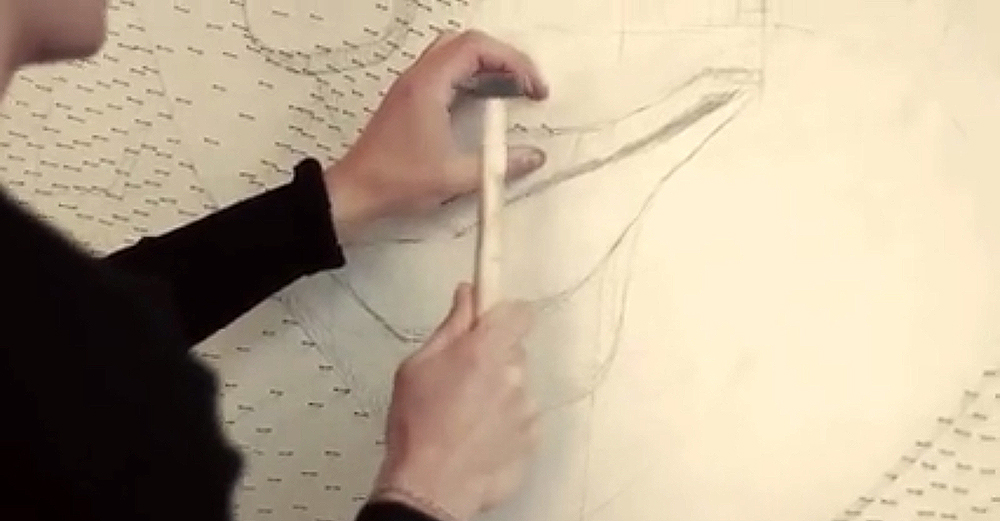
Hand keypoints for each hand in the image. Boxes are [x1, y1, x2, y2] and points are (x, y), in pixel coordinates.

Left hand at [324, 30, 549, 240]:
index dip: (513, 61)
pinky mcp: (409, 99)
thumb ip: (498, 166)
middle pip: (467, 42)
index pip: (477, 48)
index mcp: (428, 86)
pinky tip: (483, 104)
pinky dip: (470, 77)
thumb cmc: (396, 181)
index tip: (533, 87)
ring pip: (454, 53)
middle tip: (525, 84)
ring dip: (486, 65)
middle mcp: (418, 77)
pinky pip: (444, 71)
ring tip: (510, 90)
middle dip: (503, 58)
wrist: (355, 191)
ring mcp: (411, 86)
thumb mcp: (454, 176)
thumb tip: (534, 157)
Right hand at [371, 283, 538, 520]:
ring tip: (465, 417)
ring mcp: (527, 410)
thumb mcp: (417, 366)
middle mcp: (514, 376)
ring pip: (517, 388)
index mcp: (486, 350)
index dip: (506, 314)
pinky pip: (521, 420)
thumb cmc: (416, 426)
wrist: (430, 486)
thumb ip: (451, 326)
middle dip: (493, 359)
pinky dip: (504, 425)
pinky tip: (477, 437)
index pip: (520, 313)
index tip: (492, 319)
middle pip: (514, 352)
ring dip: (498, 395)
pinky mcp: (532, 440)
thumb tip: (467, 295)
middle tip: (462, 379)